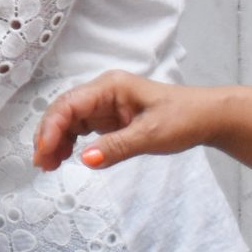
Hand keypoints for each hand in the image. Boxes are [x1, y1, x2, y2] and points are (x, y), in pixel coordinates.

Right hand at [33, 70, 224, 171]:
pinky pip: (81, 128)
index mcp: (109, 87)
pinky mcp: (109, 117)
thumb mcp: (152, 135)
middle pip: (63, 110)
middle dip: (48, 135)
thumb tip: (86, 161)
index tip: (44, 152)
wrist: (209, 117)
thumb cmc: (184, 119)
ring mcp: (104, 104)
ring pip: (69, 120)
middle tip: (42, 164)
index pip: (69, 104)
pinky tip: (65, 157)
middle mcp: (102, 92)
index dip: (52, 127)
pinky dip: (70, 142)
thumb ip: (117, 147)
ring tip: (50, 165)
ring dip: (56, 140)